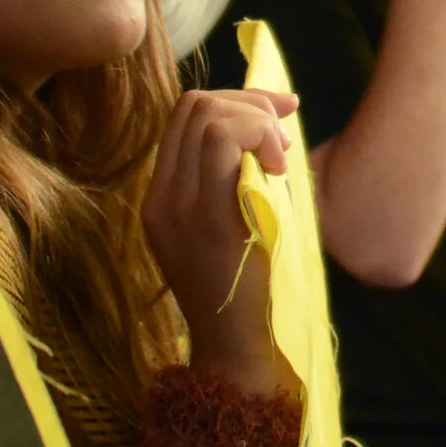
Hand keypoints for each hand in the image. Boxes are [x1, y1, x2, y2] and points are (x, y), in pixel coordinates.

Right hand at [140, 88, 302, 395]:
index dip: (235, 100)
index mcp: (162, 196)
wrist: (234, 346)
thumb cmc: (246, 287)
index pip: (184, 117)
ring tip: (281, 156)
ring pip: (206, 114)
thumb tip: (267, 128)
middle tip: (284, 134)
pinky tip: (279, 167)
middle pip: (193, 104)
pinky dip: (257, 135)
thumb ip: (233, 179)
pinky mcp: (204, 215)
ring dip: (255, 119)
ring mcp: (176, 205)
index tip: (278, 115)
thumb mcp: (231, 224)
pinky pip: (222, 140)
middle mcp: (160, 196)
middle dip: (249, 102)